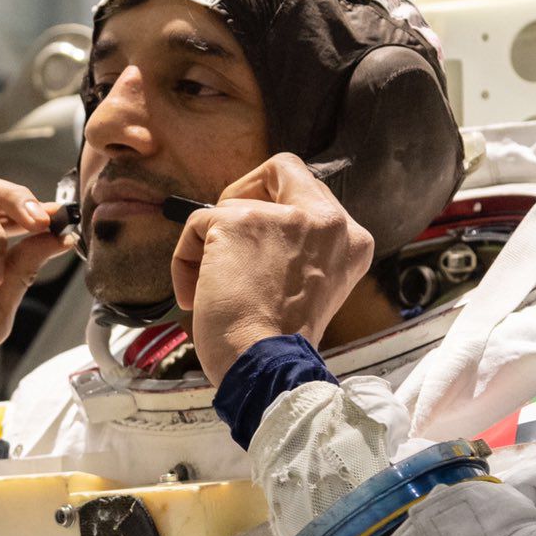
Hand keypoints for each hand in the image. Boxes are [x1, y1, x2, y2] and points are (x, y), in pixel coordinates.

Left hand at [171, 154, 374, 382]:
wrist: (264, 365)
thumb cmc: (276, 342)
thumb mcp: (309, 286)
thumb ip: (297, 249)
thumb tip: (251, 227)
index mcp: (350, 239)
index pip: (313, 187)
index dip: (277, 198)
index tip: (257, 224)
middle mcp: (327, 221)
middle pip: (280, 170)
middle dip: (243, 200)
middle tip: (224, 241)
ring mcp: (285, 218)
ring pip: (231, 205)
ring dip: (210, 246)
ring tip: (212, 289)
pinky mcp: (241, 223)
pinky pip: (197, 223)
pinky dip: (184, 260)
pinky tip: (195, 296)